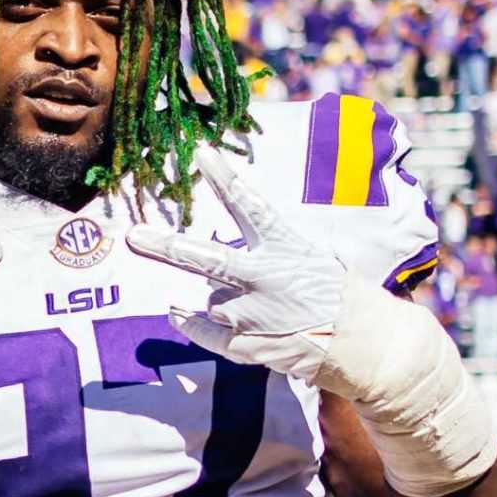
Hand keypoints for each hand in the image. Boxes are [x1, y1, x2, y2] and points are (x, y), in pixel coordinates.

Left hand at [124, 144, 355, 390]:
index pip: (249, 205)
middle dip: (165, 245)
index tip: (199, 152)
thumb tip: (229, 246)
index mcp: (285, 247)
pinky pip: (203, 330)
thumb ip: (271, 247)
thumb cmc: (338, 293)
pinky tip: (180, 314)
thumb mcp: (311, 256)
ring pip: (211, 299)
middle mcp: (263, 277)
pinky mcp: (244, 344)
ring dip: (222, 301)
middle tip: (134, 236)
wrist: (363, 342)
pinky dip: (190, 322)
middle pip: (205, 258)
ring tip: (258, 308)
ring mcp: (251, 313)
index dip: (223, 178)